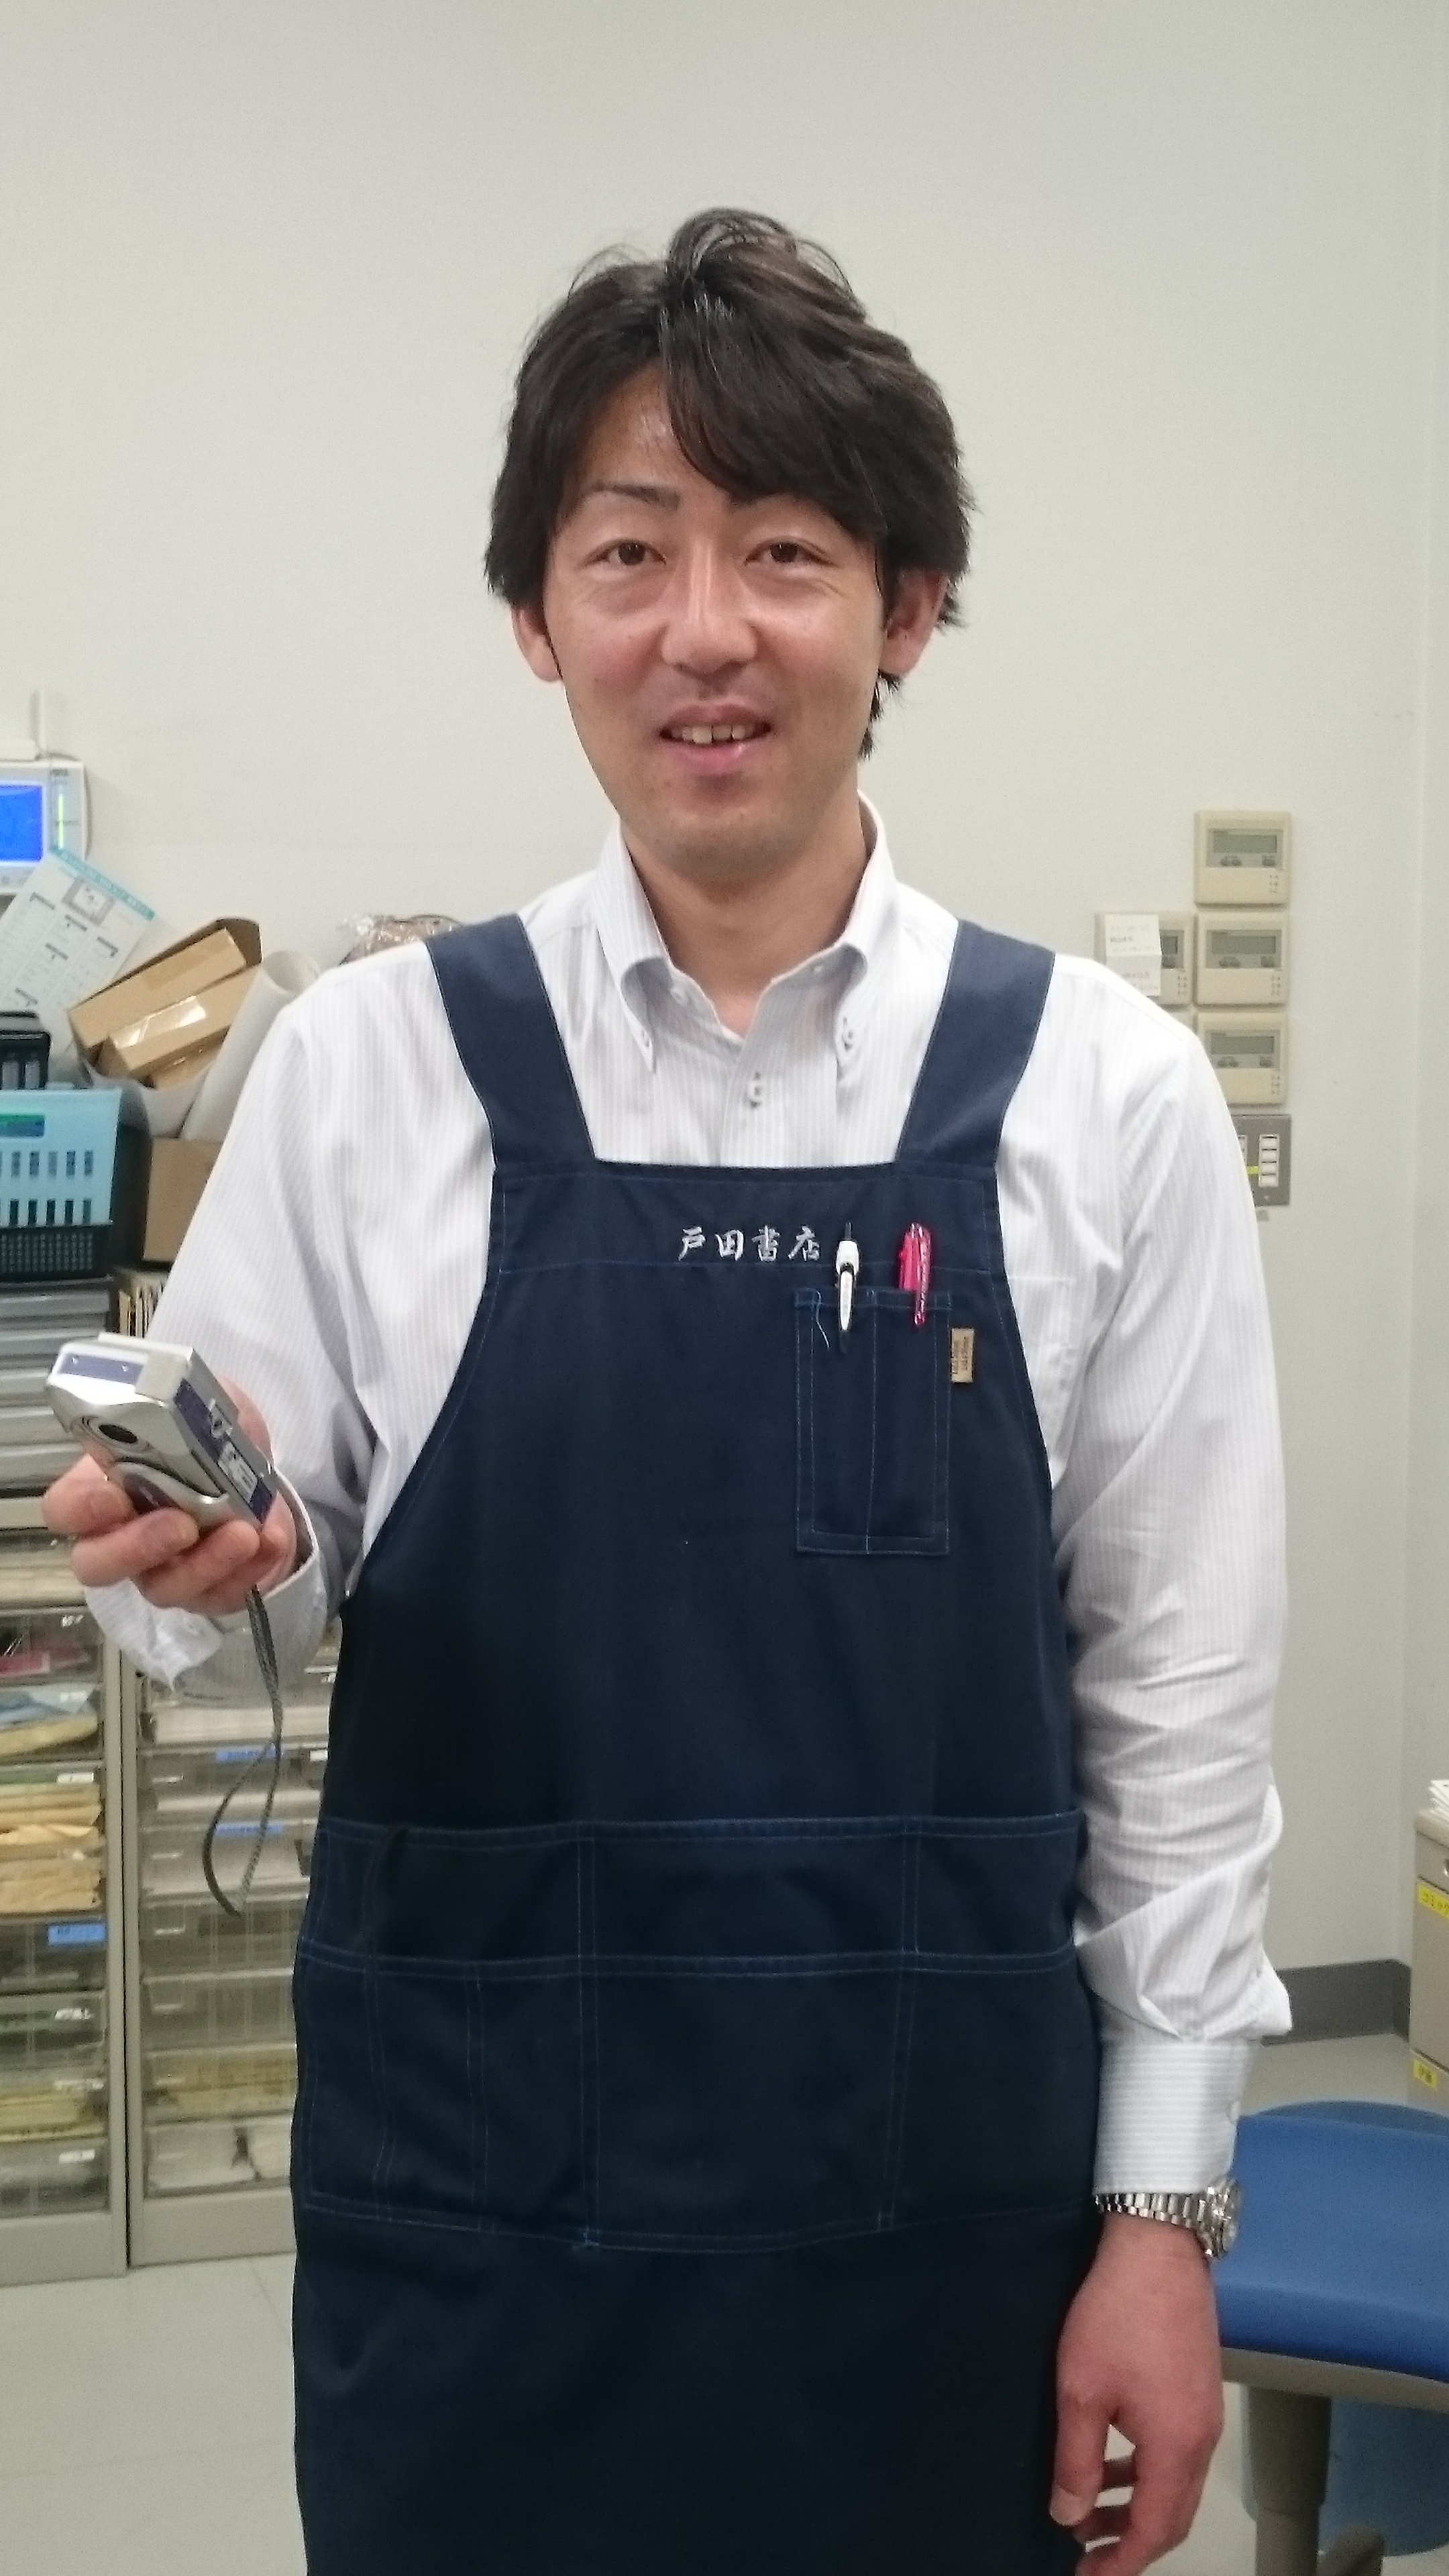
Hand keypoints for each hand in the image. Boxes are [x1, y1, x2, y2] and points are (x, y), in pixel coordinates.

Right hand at [42, 1379, 298, 1616]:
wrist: (261, 1476)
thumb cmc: (212, 1439)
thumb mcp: (199, 1403)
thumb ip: (180, 1398)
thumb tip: (174, 1394)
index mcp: (103, 1488)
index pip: (64, 1510)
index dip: (81, 1509)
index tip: (114, 1495)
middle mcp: (121, 1537)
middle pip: (97, 1566)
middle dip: (137, 1549)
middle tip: (183, 1524)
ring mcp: (162, 1571)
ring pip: (163, 1589)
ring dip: (206, 1563)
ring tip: (245, 1532)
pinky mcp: (207, 1592)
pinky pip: (219, 1596)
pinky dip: (248, 1571)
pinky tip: (269, 1540)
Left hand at [1050, 2213, 1222, 2567]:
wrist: (1157, 2246)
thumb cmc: (1116, 2314)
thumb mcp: (1081, 2390)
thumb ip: (1076, 2461)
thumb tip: (1069, 2516)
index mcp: (1177, 2447)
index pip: (1154, 2531)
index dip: (1120, 2562)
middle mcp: (1202, 2439)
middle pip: (1172, 2515)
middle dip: (1130, 2541)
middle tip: (1087, 2554)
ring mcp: (1206, 2413)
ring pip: (1175, 2484)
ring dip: (1137, 2505)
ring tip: (1090, 2510)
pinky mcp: (1200, 2389)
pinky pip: (1177, 2452)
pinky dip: (1146, 2470)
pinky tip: (1113, 2459)